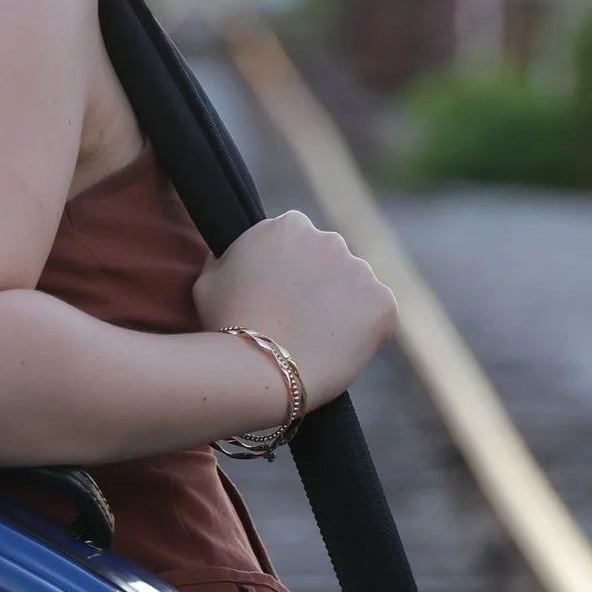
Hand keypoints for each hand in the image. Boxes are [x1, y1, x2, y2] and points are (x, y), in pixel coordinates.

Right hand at [192, 211, 395, 410]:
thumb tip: (232, 255)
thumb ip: (229, 257)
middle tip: (298, 321)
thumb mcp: (209, 279)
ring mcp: (360, 270)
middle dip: (318, 286)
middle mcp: (330, 239)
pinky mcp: (382, 303)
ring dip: (343, 308)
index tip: (280, 296)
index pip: (298, 241)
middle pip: (330, 262)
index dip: (289, 271)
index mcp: (289, 225)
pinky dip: (366, 332)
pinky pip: (379, 315)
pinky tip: (339, 350)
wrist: (259, 367)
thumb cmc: (227, 325)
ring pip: (356, 289)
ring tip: (316, 341)